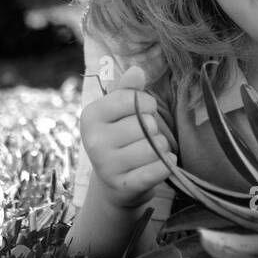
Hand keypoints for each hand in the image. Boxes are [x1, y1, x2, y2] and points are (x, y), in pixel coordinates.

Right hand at [78, 64, 177, 210]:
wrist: (115, 184)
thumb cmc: (121, 139)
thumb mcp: (120, 111)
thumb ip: (128, 89)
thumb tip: (137, 70)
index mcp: (90, 116)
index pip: (133, 99)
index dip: (147, 104)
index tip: (142, 113)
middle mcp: (93, 141)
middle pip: (146, 125)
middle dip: (154, 130)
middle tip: (144, 138)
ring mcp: (106, 166)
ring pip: (155, 147)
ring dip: (161, 149)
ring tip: (150, 153)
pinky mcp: (124, 187)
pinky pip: (159, 169)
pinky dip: (167, 165)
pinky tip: (162, 164)